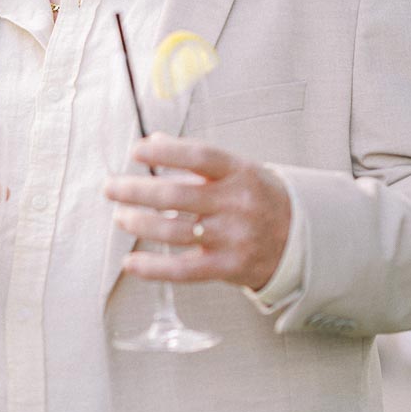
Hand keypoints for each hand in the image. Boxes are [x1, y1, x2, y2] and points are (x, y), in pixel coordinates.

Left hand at [104, 133, 290, 290]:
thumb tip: (152, 141)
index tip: (136, 152)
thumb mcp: (238, 170)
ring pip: (174, 231)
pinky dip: (153, 268)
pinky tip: (130, 264)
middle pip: (177, 196)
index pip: (199, 156)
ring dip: (139, 224)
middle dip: (136, 191)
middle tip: (111, 188)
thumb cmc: (258, 198)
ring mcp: (233, 237)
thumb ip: (196, 159)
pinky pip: (184, 270)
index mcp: (240, 172)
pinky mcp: (229, 267)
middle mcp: (237, 203)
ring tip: (120, 217)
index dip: (166, 152)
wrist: (299, 239)